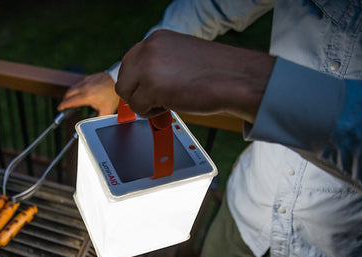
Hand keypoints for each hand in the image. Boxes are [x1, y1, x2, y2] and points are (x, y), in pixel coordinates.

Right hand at [58, 72, 119, 115]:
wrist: (118, 81)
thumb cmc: (113, 95)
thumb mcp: (107, 110)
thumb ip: (99, 118)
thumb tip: (93, 125)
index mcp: (86, 97)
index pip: (69, 101)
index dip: (63, 106)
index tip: (60, 108)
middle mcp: (84, 88)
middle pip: (68, 93)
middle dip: (64, 100)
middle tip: (64, 105)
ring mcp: (86, 81)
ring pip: (72, 87)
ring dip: (69, 94)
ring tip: (70, 99)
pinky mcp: (89, 77)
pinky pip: (78, 83)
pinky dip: (75, 88)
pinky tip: (79, 92)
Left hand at [115, 30, 274, 121]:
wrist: (237, 79)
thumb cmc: (216, 72)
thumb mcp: (181, 58)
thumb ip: (160, 64)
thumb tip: (142, 82)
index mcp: (157, 39)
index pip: (129, 61)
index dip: (137, 80)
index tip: (148, 90)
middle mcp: (149, 48)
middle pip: (123, 78)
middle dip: (136, 93)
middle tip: (156, 101)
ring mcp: (148, 67)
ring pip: (126, 93)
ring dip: (143, 103)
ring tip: (166, 103)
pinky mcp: (152, 87)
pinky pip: (137, 107)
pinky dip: (151, 113)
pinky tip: (170, 107)